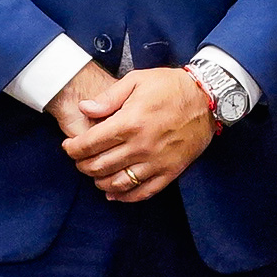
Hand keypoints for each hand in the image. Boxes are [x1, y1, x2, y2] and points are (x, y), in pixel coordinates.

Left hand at [63, 69, 220, 202]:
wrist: (208, 99)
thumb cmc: (171, 86)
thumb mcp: (137, 80)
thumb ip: (108, 97)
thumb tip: (85, 109)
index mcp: (129, 122)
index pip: (90, 144)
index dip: (73, 149)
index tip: (69, 147)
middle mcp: (140, 146)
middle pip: (99, 166)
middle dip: (82, 165)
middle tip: (79, 160)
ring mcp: (156, 162)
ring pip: (118, 183)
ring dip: (100, 182)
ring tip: (95, 175)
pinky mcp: (170, 171)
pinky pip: (143, 192)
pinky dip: (125, 197)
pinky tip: (114, 194)